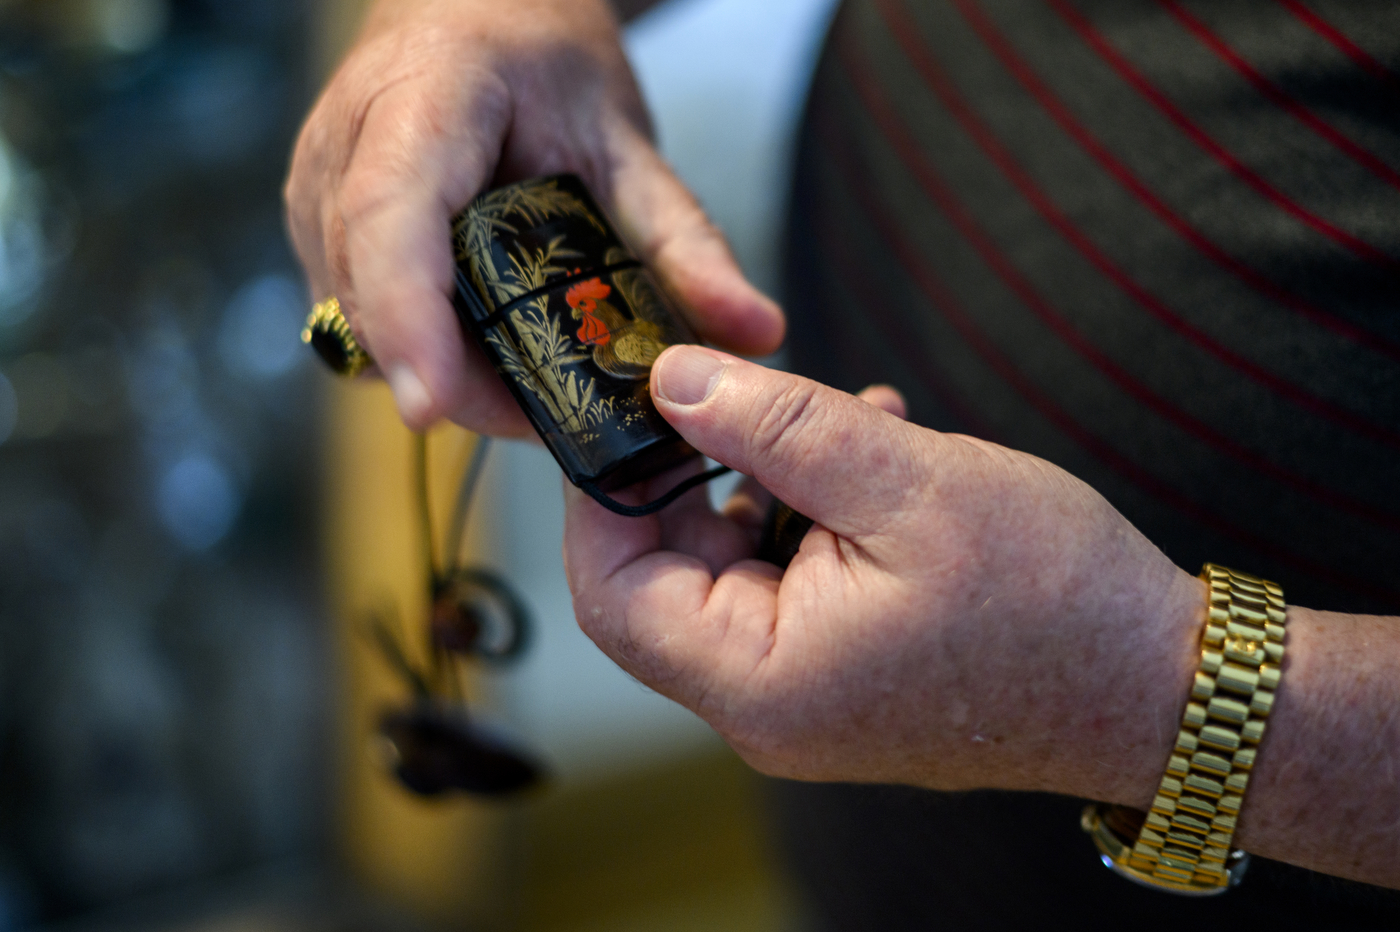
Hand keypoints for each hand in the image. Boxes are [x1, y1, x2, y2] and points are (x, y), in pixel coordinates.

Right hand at [285, 0, 782, 432]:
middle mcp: (342, 147)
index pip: (391, 217)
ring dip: (443, 369)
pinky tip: (484, 340)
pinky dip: (424, 346)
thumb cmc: (542, 64)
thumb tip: (756, 334)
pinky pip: (356, 317)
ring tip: (531, 373)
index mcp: (423, 100)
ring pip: (357, 321)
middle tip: (556, 414)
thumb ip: (685, 241)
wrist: (476, 14)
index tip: (433, 404)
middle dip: (458, 376)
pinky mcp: (314, 228)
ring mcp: (314, 191)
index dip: (408, 318)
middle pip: (373, 295)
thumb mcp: (626, 141)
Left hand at [564, 346, 1205, 804]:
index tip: (634, 406)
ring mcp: (809, 694)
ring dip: (775, 479)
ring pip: (736, 565)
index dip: (606, 494)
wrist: (1160, 684)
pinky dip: (817, 512)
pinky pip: (793, 581)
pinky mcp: (847, 672)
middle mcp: (768, 705)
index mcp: (761, 682)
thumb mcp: (904, 480)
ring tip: (856, 422)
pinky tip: (881, 457)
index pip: (613, 592)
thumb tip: (670, 380)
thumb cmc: (1053, 599)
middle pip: (669, 574)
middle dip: (708, 470)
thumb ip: (773, 425)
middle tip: (761, 394)